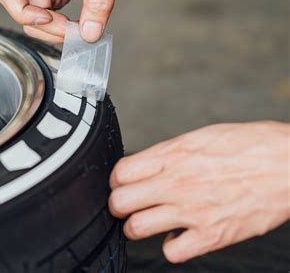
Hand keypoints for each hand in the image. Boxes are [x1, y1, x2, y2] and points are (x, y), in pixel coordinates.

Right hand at [0, 0, 136, 42]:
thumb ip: (99, 1)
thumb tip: (90, 34)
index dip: (22, 12)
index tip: (47, 18)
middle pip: (26, 11)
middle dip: (47, 28)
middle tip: (74, 33)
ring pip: (40, 17)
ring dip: (56, 31)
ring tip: (81, 33)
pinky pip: (57, 14)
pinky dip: (67, 27)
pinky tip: (83, 28)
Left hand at [109, 121, 289, 262]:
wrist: (289, 164)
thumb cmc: (250, 146)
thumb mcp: (200, 137)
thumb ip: (168, 154)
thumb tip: (145, 166)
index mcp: (173, 156)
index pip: (120, 173)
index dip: (116, 181)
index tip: (122, 184)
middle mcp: (177, 183)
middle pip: (120, 202)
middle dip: (119, 206)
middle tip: (128, 206)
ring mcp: (193, 211)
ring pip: (137, 228)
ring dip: (136, 228)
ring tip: (146, 223)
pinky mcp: (211, 236)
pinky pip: (171, 251)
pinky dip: (171, 246)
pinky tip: (179, 235)